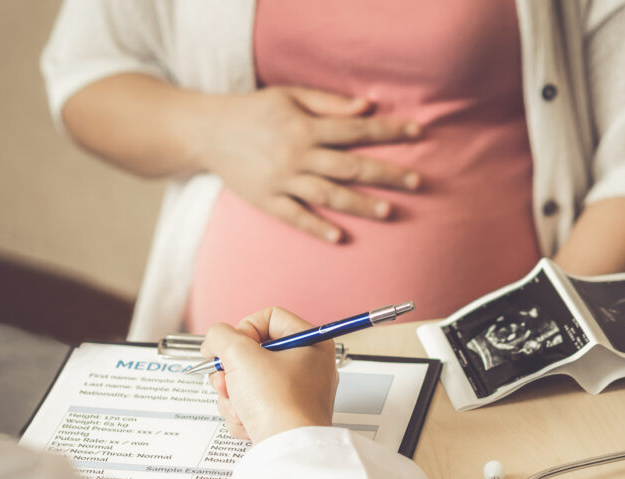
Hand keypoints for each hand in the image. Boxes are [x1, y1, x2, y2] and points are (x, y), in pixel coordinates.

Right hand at [195, 86, 421, 242]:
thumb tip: (367, 107)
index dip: (388, 130)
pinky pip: (295, 217)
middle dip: (385, 173)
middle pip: (349, 165)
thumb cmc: (254, 110)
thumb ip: (329, 103)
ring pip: (327, 194)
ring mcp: (281, 180)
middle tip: (416, 181)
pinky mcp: (266, 200)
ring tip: (387, 211)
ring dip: (359, 203)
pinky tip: (340, 238)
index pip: (355, 129)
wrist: (207, 132)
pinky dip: (317, 228)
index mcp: (305, 126)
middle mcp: (296, 153)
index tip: (418, 132)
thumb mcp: (289, 95)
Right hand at [201, 308, 338, 441]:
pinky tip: (248, 420)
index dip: (242, 330)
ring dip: (233, 395)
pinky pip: (252, 405)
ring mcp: (297, 393)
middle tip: (227, 379)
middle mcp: (309, 366)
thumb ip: (220, 336)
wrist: (286, 449)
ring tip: (239, 404)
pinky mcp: (284, 416)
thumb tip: (215, 339)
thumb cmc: (279, 403)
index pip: (268, 317)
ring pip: (247, 381)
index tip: (230, 347)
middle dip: (231, 370)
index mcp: (311, 343)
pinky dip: (242, 414)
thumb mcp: (240, 355)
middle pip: (253, 353)